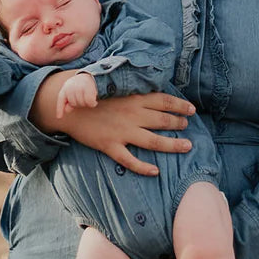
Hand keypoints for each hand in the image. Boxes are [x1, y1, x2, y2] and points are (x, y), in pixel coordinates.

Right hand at [33, 86, 194, 175]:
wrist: (67, 107)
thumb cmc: (90, 95)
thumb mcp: (114, 86)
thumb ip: (132, 91)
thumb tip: (151, 93)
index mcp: (133, 98)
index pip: (164, 101)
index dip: (180, 106)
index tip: (191, 110)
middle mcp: (132, 115)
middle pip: (163, 121)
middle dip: (178, 124)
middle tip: (187, 127)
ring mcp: (122, 132)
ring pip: (154, 141)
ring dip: (173, 145)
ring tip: (186, 146)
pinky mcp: (110, 145)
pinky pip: (129, 160)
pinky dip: (143, 167)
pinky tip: (155, 172)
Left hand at [57, 72, 97, 117]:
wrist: (91, 76)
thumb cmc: (79, 86)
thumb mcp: (72, 91)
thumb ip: (68, 101)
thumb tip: (67, 110)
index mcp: (65, 87)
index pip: (61, 99)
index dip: (60, 109)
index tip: (59, 117)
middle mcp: (71, 87)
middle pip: (74, 103)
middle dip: (78, 103)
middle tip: (82, 98)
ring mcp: (80, 87)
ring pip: (82, 104)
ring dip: (86, 103)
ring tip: (87, 97)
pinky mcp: (89, 89)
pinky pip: (90, 103)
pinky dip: (92, 104)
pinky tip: (94, 101)